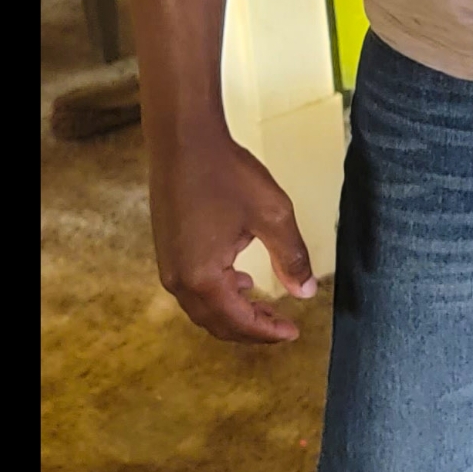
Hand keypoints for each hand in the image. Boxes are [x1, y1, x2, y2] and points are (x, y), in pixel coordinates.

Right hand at [151, 129, 318, 345]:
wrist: (183, 138)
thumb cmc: (227, 172)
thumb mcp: (272, 214)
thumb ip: (292, 257)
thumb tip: (305, 293)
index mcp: (202, 277)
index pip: (238, 322)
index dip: (267, 332)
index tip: (294, 332)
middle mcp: (178, 278)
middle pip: (216, 323)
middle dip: (251, 329)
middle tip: (282, 327)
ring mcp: (167, 265)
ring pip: (202, 308)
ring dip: (234, 313)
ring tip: (266, 307)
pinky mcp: (166, 249)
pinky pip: (192, 288)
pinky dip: (218, 295)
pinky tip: (241, 281)